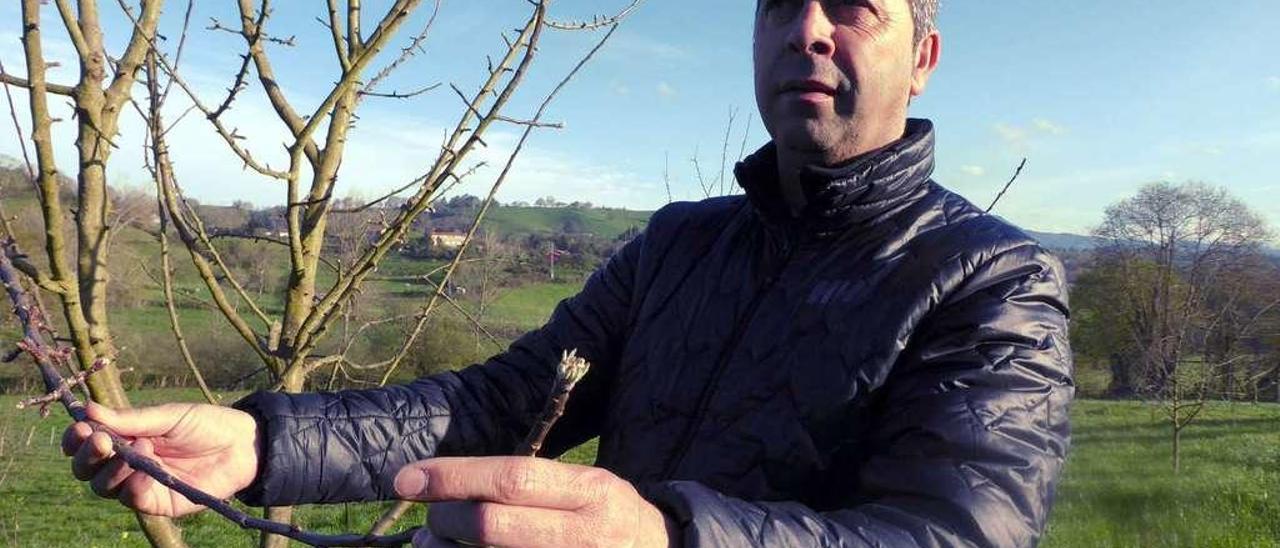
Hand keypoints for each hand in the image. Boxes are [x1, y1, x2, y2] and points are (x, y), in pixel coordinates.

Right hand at [61, 402, 259, 516]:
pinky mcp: (158, 502)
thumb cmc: (206, 425)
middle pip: (87, 469)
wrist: (243, 445)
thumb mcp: (168, 416)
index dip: (76, 439)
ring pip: (104, 486)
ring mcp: (140, 484)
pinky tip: (145, 470)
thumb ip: (130, 418)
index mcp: (125, 437)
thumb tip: (87, 409)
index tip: (80, 428)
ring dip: (114, 468)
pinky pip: (133, 499)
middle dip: (87, 455)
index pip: (87, 443)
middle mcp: (126, 463)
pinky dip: (133, 485)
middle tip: (100, 441)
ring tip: (142, 447)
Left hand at [394, 457, 678, 547]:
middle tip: (433, 516)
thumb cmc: (611, 521)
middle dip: (447, 518)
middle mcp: (585, 534)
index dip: (454, 477)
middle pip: (494, 525)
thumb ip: (533, 486)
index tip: (407, 478)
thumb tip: (455, 489)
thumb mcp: (589, 488)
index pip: (513, 477)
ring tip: (434, 543)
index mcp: (591, 492)